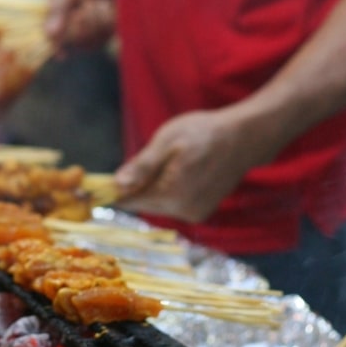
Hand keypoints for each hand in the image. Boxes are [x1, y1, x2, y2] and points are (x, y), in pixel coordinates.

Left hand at [112, 107, 276, 222]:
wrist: (245, 136)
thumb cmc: (205, 132)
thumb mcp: (167, 141)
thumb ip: (141, 166)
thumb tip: (116, 186)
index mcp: (172, 196)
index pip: (130, 201)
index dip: (114, 190)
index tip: (99, 182)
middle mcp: (183, 212)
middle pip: (144, 203)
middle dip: (138, 184)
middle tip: (152, 157)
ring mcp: (194, 214)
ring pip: (158, 203)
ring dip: (155, 186)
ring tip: (174, 160)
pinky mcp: (201, 212)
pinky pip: (173, 203)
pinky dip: (170, 189)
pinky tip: (184, 170)